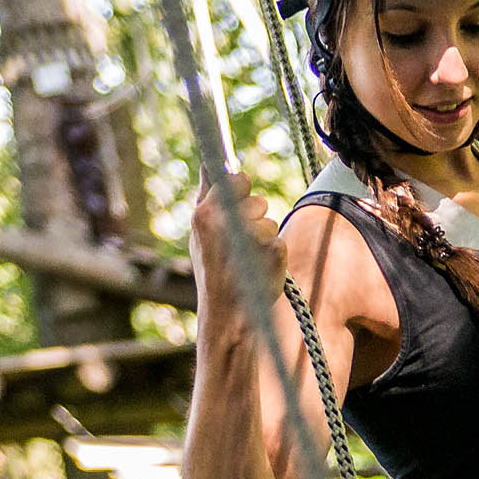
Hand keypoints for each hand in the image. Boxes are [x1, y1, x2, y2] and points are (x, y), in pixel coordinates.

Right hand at [190, 180, 282, 305]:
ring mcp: (251, 234)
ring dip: (263, 238)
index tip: (238, 204)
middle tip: (240, 244)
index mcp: (204, 214)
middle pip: (257, 200)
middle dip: (254, 218)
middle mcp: (226, 221)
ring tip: (247, 261)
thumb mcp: (200, 235)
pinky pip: (278, 239)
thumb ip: (207, 199)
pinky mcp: (273, 249)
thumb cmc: (212, 273)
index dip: (241, 191)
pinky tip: (259, 269)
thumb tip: (208, 163)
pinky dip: (273, 255)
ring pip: (269, 221)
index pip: (237, 179)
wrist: (226, 315)